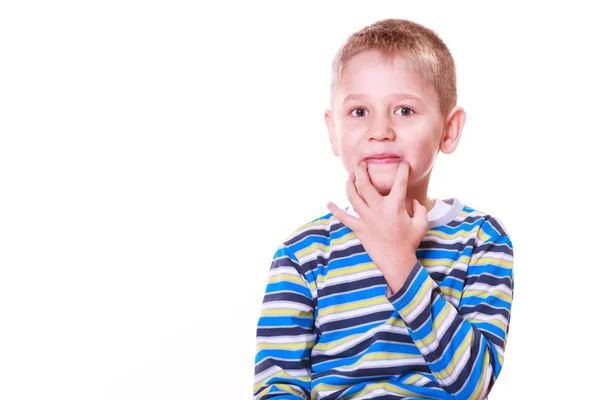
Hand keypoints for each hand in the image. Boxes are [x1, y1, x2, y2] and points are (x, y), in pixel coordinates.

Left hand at [326, 161, 427, 292]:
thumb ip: (420, 209)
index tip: (404, 164)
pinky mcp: (359, 228)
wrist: (396, 262)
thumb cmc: (409, 243)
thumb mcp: (421, 224)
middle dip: (361, 171)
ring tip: (349, 177)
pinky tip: (328, 204)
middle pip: (365, 184)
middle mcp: (378, 209)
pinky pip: (344, 218)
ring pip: (353, 196)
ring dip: (349, 184)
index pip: (400, 182)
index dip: (403, 171)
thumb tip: (413, 201)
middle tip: (361, 164)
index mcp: (395, 206)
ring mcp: (366, 218)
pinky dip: (335, 211)